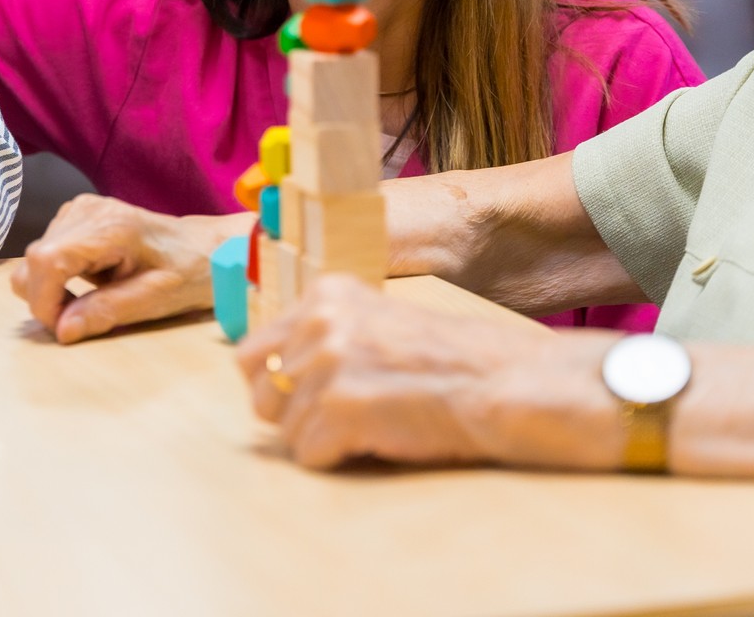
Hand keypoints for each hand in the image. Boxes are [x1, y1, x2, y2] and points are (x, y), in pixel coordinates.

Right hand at [12, 194, 248, 343]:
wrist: (205, 246)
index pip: (46, 260)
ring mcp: (78, 210)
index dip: (44, 301)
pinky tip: (92, 283)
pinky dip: (57, 278)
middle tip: (84, 318)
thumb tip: (61, 331)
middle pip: (33, 262)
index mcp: (109, 227)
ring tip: (94, 299)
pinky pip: (45, 254)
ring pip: (33, 261)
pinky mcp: (75, 217)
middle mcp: (86, 210)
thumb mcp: (153, 299)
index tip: (65, 327)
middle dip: (47, 300)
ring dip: (52, 291)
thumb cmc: (189, 272)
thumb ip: (106, 312)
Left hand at [236, 275, 624, 469]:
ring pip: (285, 431)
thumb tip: (265, 373)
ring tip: (373, 425)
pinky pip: (310, 455)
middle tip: (341, 418)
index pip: (250, 352)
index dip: (277, 385)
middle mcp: (320, 322)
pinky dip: (340, 459)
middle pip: (259, 393)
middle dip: (292, 415)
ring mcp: (329, 364)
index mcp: (325, 294)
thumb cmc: (450, 362)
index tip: (309, 395)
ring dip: (324, 440)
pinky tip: (378, 441)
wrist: (502, 383)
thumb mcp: (378, 322)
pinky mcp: (341, 407)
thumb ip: (326, 335)